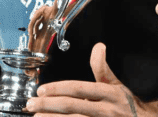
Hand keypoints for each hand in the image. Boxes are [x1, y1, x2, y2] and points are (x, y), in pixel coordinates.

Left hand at [25, 43, 146, 116]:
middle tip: (31, 104)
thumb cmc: (126, 105)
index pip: (79, 89)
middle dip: (48, 105)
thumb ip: (103, 69)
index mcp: (110, 93)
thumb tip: (98, 46)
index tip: (41, 90)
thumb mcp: (117, 85)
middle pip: (72, 107)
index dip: (58, 89)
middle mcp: (107, 110)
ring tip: (36, 116)